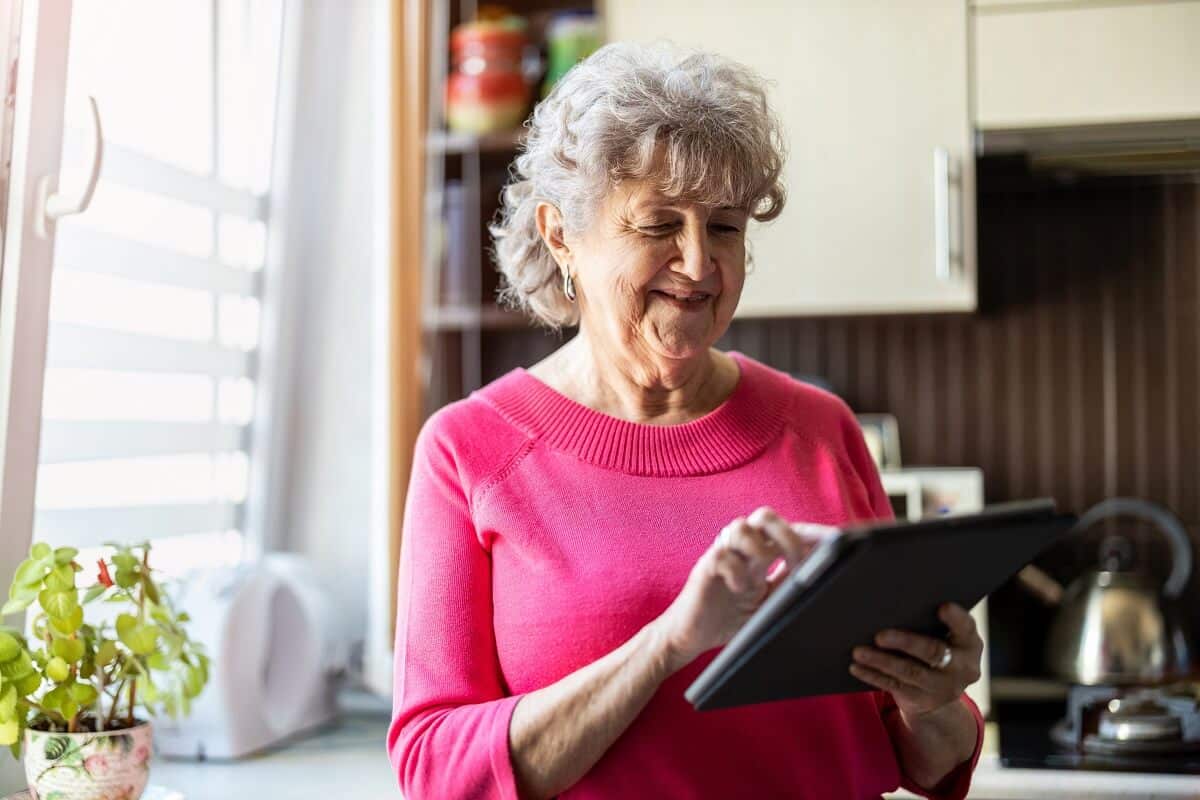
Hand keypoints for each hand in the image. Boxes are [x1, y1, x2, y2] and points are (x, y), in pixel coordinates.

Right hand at [653, 507, 835, 671]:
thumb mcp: (770, 603)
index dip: (813, 533)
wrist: (689, 637)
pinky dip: (735, 572)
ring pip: (740, 526)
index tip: (839, 541)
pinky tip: (740, 590)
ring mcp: (723, 556)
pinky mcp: (704, 569)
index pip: (789, 530)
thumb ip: (789, 585)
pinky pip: (721, 556)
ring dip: (758, 547)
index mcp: (760, 554)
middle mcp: (742, 549)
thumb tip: (824, 578)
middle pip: (765, 516)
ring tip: (764, 573)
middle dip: (787, 533)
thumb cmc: (729, 618)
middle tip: (797, 559)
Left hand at [849, 602, 982, 724]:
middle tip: (879, 635)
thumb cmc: (936, 648)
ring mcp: (943, 687)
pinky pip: (894, 686)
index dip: (956, 618)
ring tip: (858, 651)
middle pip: (934, 652)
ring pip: (910, 672)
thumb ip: (930, 621)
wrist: (938, 694)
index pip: (966, 628)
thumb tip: (891, 602)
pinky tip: (857, 666)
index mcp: (969, 644)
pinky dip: (873, 675)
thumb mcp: (944, 636)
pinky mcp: (922, 700)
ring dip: (881, 661)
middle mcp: (962, 667)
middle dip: (906, 642)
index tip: (942, 606)